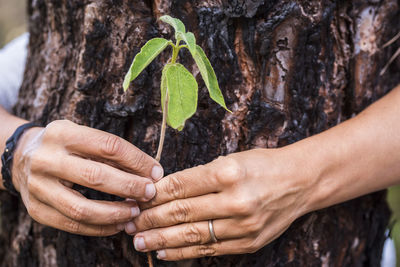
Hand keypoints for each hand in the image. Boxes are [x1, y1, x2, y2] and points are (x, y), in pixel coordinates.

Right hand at [11, 120, 163, 235]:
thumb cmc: (65, 146)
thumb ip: (113, 153)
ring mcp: (38, 186)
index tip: (156, 171)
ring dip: (115, 213)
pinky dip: (99, 228)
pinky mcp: (36, 210)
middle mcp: (46, 159)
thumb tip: (151, 173)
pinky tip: (117, 224)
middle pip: (96, 176)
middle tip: (150, 193)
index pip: (109, 146)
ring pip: (82, 208)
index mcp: (62, 133)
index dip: (137, 160)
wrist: (23, 157)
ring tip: (135, 212)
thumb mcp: (84, 137)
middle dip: (129, 187)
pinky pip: (72, 225)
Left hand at [130, 148, 312, 259]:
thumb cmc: (262, 165)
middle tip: (129, 222)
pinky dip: (183, 252)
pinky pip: (209, 249)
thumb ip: (198, 177)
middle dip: (150, 219)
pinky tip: (164, 251)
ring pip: (192, 235)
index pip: (180, 185)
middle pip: (182, 212)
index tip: (136, 198)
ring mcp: (244, 225)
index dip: (153, 194)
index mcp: (228, 172)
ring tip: (138, 241)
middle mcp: (236, 200)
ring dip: (160, 239)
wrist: (300, 182)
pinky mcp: (249, 243)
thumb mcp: (230, 160)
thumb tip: (162, 191)